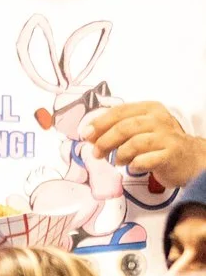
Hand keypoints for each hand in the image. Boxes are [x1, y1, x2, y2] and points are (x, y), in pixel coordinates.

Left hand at [83, 103, 205, 188]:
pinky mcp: (169, 155)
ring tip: (119, 161)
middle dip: (105, 141)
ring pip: (133, 144)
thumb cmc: (159, 143)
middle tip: (96, 153)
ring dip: (120, 155)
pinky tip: (134, 166)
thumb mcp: (141, 128)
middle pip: (124, 127)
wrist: (189, 158)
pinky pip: (144, 161)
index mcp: (149, 109)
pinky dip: (134, 165)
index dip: (99, 123)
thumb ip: (118, 127)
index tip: (86, 135)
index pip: (120, 111)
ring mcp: (166, 137)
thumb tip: (89, 133)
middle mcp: (158, 120)